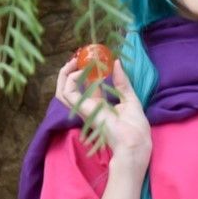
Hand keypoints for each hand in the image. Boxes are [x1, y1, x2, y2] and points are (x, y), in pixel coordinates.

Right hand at [54, 54, 150, 170]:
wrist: (134, 141)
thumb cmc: (135, 126)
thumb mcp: (130, 97)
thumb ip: (122, 81)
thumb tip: (117, 62)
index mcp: (100, 105)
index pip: (87, 85)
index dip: (86, 70)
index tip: (92, 57)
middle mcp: (89, 107)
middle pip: (70, 87)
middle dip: (71, 70)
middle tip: (79, 56)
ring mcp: (84, 109)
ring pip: (62, 90)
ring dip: (65, 73)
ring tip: (75, 60)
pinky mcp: (82, 110)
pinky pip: (68, 93)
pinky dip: (71, 79)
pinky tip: (81, 71)